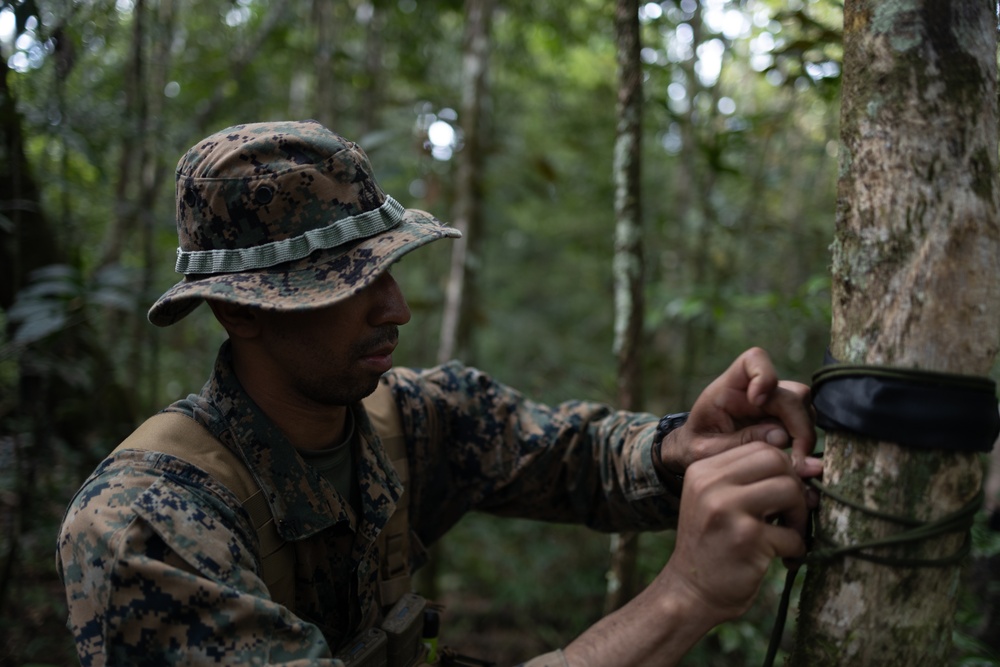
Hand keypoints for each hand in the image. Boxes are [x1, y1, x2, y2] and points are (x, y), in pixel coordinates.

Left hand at [658, 347, 818, 478]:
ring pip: (804, 407)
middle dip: (798, 422)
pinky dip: (805, 442)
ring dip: (804, 433)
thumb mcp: (706, 450)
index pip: (754, 360)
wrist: (695, 455)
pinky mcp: (781, 422)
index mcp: (728, 388)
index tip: (757, 401)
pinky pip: (805, 424)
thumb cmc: (696, 447)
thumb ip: (740, 443)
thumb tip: (783, 436)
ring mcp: (771, 406)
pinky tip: (796, 462)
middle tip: (796, 455)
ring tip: (794, 462)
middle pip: (792, 392)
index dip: (764, 375)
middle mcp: (754, 392)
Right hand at [661, 441, 809, 624]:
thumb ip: (755, 481)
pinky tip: (782, 557)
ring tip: (789, 534)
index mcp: (703, 470)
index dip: (783, 469)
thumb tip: (815, 466)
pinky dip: (796, 548)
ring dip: (800, 516)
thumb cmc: (713, 546)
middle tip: (791, 514)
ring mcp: (727, 508)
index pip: (760, 448)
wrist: (690, 592)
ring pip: (789, 489)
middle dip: (794, 487)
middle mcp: (710, 484)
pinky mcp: (746, 537)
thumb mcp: (720, 503)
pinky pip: (792, 533)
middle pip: (776, 461)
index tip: (784, 494)